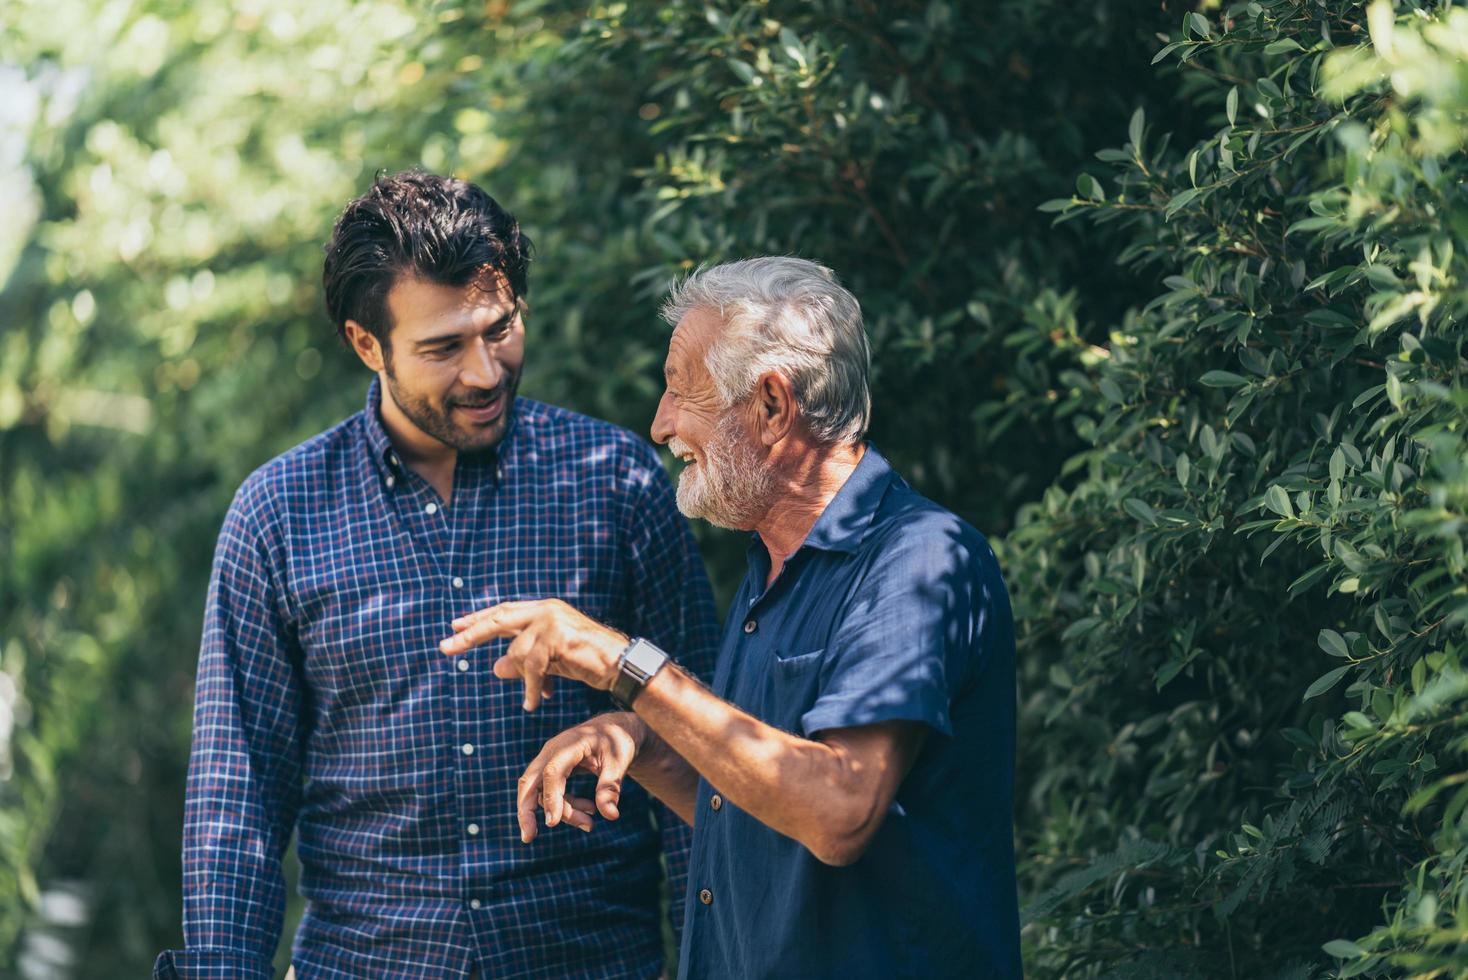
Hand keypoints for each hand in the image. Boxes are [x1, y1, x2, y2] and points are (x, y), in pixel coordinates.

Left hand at [439, 599, 626, 711]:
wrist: (619, 665)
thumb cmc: (588, 662)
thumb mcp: (550, 663)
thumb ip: (523, 662)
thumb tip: (495, 667)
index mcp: (544, 610)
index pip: (505, 611)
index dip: (480, 619)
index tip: (456, 626)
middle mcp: (546, 609)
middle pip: (499, 619)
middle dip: (471, 635)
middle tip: (445, 646)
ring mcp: (551, 620)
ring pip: (518, 652)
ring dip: (525, 679)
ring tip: (535, 697)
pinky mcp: (557, 636)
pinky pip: (533, 666)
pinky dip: (532, 686)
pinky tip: (535, 701)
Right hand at [516, 713, 643, 842]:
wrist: (615, 729)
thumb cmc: (617, 742)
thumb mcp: (619, 762)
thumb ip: (611, 787)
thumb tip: (611, 816)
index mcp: (570, 744)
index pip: (552, 772)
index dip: (551, 798)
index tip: (552, 823)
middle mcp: (553, 751)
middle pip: (529, 782)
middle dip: (526, 811)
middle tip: (529, 838)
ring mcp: (549, 760)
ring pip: (539, 791)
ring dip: (560, 811)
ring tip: (589, 825)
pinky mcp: (552, 769)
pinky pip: (550, 792)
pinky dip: (565, 806)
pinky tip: (589, 812)